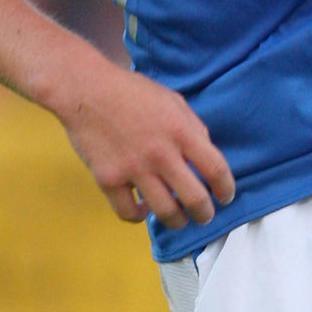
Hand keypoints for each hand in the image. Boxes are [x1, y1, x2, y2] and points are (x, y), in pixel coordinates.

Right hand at [55, 60, 235, 230]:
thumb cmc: (132, 92)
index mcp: (181, 131)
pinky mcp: (108, 179)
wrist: (85, 89)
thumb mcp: (173, 101)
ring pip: (165, 212)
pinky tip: (143, 208)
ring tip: (178, 218)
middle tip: (204, 216)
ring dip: (177, 221)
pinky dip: (139, 216)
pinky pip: (128, 213)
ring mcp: (133, 169)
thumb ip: (193, 128)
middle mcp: (161, 153)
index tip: (225, 197)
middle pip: (194, 199)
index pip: (216, 169)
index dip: (226, 189)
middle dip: (205, 214)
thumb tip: (206, 156)